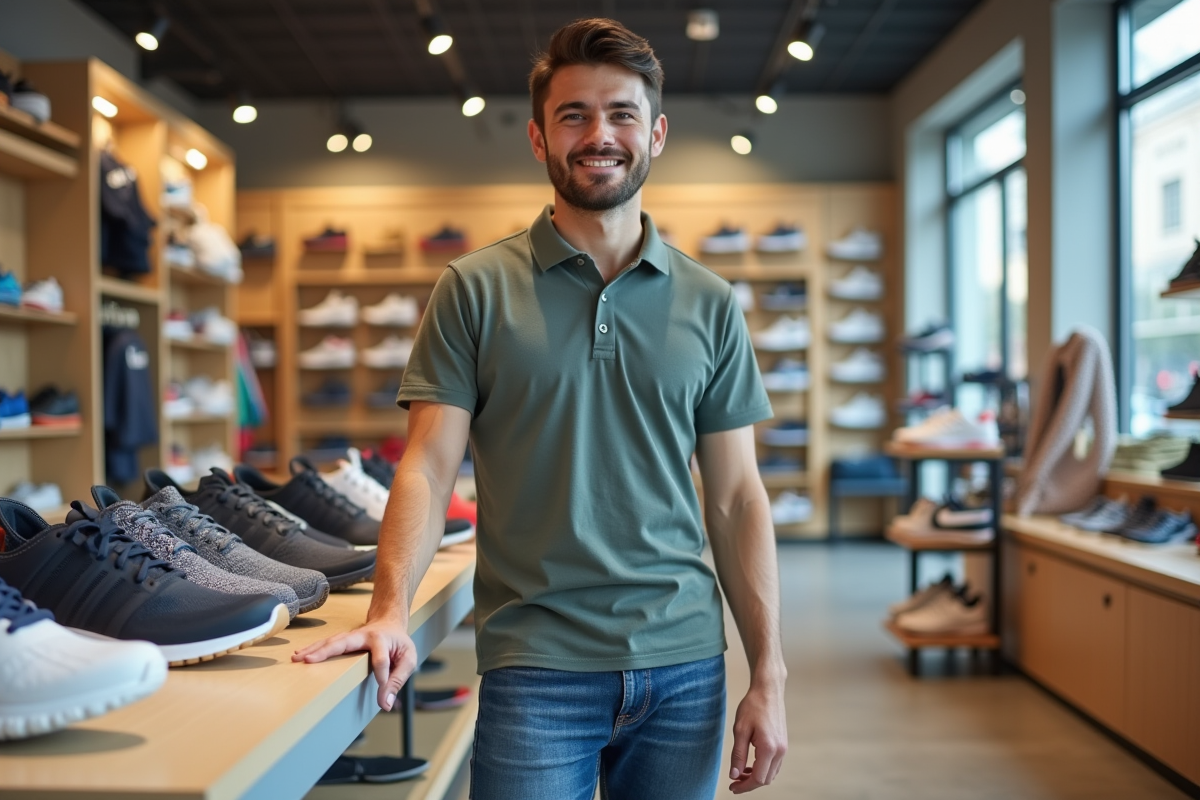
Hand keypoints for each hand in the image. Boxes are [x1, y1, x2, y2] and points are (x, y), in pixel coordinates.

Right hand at [292, 619, 418, 710]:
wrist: (390, 623)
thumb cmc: (399, 644)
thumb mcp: (408, 659)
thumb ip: (397, 681)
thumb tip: (385, 705)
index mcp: (382, 640)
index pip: (381, 661)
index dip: (382, 678)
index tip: (382, 697)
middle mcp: (364, 635)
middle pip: (343, 642)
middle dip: (325, 652)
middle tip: (308, 661)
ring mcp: (351, 636)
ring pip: (331, 642)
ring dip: (313, 650)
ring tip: (296, 659)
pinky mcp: (343, 640)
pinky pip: (327, 644)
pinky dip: (313, 649)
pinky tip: (298, 655)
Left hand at [728, 680, 787, 792]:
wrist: (768, 690)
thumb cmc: (753, 706)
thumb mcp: (740, 730)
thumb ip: (738, 755)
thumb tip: (734, 775)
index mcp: (769, 748)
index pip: (758, 779)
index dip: (744, 786)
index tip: (732, 787)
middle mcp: (780, 751)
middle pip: (766, 779)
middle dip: (749, 783)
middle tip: (733, 780)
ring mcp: (783, 748)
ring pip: (771, 773)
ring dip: (756, 776)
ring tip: (740, 772)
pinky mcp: (783, 744)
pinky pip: (774, 764)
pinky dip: (763, 768)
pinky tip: (750, 764)